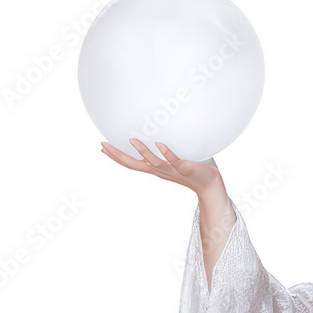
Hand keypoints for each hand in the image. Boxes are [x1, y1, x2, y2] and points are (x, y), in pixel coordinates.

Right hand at [100, 137, 223, 195]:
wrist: (210, 184)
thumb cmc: (192, 167)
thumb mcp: (174, 156)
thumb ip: (166, 144)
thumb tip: (161, 128)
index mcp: (156, 168)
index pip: (132, 162)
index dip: (116, 156)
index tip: (102, 147)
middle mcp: (161, 170)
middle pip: (135, 165)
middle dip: (119, 156)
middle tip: (103, 145)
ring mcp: (172, 170)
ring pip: (154, 163)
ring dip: (142, 152)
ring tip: (132, 140)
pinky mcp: (185, 168)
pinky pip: (175, 161)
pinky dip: (167, 153)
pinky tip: (159, 144)